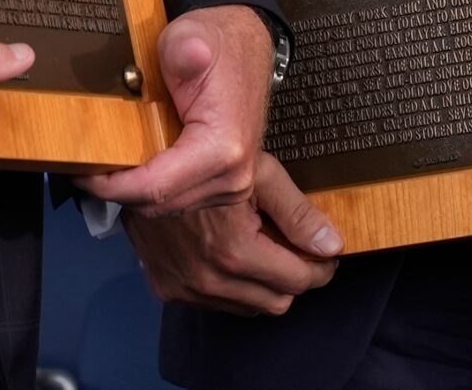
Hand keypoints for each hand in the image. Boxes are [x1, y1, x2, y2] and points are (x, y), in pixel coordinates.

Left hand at [78, 6, 274, 214]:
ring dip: (132, 191)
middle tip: (82, 169)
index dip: (110, 185)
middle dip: (115, 190)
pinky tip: (130, 166)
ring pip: (166, 205)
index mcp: (222, 148)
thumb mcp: (192, 37)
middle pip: (157, 203)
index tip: (80, 172)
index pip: (154, 187)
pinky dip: (150, 187)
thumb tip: (188, 54)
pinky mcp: (223, 182)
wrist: (243, 47)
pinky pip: (178, 197)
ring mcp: (231, 183)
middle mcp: (232, 175)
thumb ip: (186, 49)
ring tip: (102, 167)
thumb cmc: (215, 43)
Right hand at [125, 154, 341, 315]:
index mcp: (235, 251)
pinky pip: (217, 303)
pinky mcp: (168, 289)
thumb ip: (298, 213)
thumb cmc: (203, 163)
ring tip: (261, 249)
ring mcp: (186, 288)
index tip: (324, 256)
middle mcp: (209, 279)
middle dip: (292, 279)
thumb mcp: (259, 175)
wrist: (139, 168)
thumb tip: (332, 244)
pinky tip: (230, 256)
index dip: (319, 268)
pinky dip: (231, 287)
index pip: (297, 281)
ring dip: (261, 286)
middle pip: (276, 302)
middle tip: (296, 252)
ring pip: (248, 308)